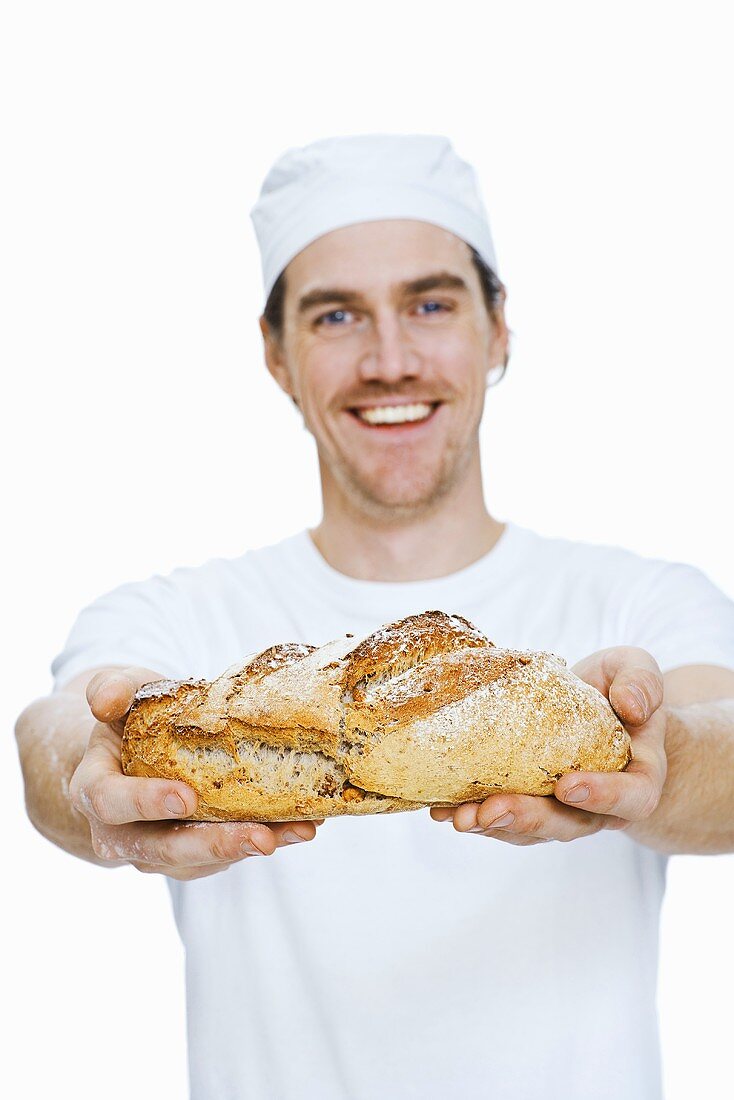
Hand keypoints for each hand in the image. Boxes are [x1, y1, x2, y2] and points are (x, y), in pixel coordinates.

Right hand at [69, 667, 324, 878]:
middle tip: (261, 836)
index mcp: (95, 789)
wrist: (130, 752)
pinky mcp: (192, 854)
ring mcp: (157, 849)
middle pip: (162, 849)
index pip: (112, 801)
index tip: (187, 796)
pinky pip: (226, 854)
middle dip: (215, 844)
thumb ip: (109, 689)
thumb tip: (108, 700)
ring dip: (251, 847)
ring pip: (201, 860)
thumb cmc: (127, 717)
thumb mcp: (116, 692)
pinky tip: (301, 825)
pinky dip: (267, 838)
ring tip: (298, 830)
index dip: (146, 802)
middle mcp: (121, 831)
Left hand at [430, 646, 667, 844]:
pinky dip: (472, 813)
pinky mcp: (529, 803)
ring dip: (493, 825)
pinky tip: (440, 809)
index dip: (601, 797)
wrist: (601, 707)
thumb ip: (642, 682)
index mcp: (638, 777)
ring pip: (530, 829)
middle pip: (569, 824)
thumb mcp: (636, 669)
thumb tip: (633, 707)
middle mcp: (600, 805)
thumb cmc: (621, 688)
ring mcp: (562, 809)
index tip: (567, 786)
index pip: (630, 798)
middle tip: (491, 809)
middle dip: (527, 819)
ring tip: (458, 816)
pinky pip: (503, 817)